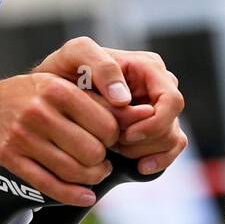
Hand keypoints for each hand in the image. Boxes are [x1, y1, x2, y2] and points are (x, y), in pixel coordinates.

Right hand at [0, 72, 120, 205]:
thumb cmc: (33, 98)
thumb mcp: (62, 87)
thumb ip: (99, 100)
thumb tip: (141, 116)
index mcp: (57, 89)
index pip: (106, 124)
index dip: (114, 137)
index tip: (109, 139)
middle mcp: (38, 111)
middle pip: (92, 151)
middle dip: (102, 160)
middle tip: (101, 159)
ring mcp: (22, 136)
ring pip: (73, 171)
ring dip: (90, 178)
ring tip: (93, 173)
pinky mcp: (10, 157)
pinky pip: (49, 184)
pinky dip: (72, 195)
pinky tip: (84, 196)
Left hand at [33, 37, 187, 174]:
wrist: (52, 95)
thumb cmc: (64, 71)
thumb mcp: (76, 56)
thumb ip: (102, 67)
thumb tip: (124, 99)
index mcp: (148, 67)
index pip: (170, 101)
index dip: (152, 123)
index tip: (122, 134)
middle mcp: (159, 87)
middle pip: (171, 124)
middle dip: (142, 139)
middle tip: (112, 143)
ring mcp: (159, 109)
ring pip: (171, 139)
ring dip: (142, 150)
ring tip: (114, 149)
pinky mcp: (155, 129)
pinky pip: (171, 149)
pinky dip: (158, 161)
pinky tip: (140, 167)